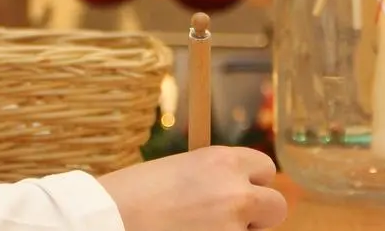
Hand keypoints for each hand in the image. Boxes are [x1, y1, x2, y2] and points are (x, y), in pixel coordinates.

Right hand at [98, 146, 287, 230]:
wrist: (108, 218)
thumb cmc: (133, 194)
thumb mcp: (180, 170)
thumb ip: (214, 178)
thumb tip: (234, 192)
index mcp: (223, 160)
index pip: (266, 169)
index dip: (253, 183)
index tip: (239, 192)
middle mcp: (236, 192)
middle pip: (276, 206)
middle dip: (258, 216)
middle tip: (231, 222)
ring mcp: (231, 227)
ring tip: (198, 230)